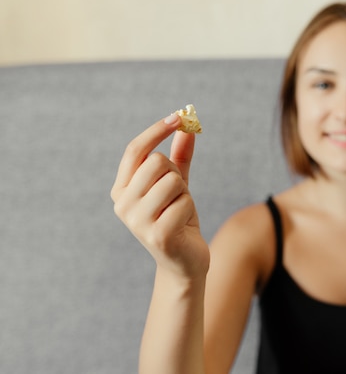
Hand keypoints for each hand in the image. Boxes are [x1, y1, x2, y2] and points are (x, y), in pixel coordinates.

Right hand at [111, 114, 209, 279]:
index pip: (135, 150)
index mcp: (121, 189)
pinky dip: (190, 210)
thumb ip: (180, 156)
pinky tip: (183, 226)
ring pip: (173, 181)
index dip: (157, 131)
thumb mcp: (178, 185)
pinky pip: (184, 203)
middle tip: (177, 195)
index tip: (179, 116)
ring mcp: (137, 221)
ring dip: (185, 194)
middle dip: (176, 174)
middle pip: (157, 162)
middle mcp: (122, 204)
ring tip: (179, 212)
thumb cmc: (178, 219)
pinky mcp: (157, 235)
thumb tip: (186, 125)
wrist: (184, 262)